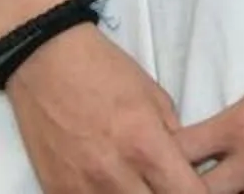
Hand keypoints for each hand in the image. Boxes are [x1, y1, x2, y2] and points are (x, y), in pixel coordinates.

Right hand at [4, 24, 207, 193]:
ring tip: (139, 184)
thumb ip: (174, 138)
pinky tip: (111, 186)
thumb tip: (186, 167)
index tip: (197, 189)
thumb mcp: (155, 98)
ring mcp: (82, 188)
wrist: (46, 63)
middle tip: (167, 185)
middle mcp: (114, 175)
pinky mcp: (56, 191)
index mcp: (146, 146)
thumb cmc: (105, 72)